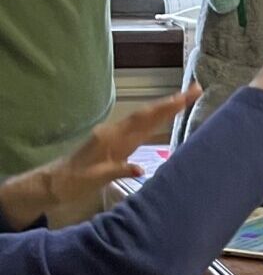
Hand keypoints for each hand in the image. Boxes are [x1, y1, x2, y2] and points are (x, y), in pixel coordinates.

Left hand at [1, 87, 199, 226]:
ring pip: (145, 119)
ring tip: (186, 100)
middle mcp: (115, 133)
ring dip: (165, 109)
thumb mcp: (94, 178)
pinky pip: (141, 128)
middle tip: (196, 90)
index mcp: (112, 138)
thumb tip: (140, 167)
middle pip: (148, 114)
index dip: (166, 108)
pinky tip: (165, 119)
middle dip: (172, 102)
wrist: (54, 183)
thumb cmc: (73, 181)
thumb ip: (117, 170)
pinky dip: (156, 120)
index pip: (144, 120)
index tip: (186, 97)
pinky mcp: (116, 143)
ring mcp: (116, 137)